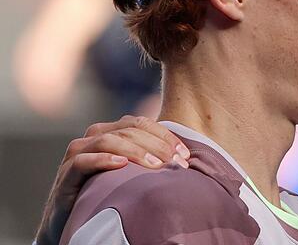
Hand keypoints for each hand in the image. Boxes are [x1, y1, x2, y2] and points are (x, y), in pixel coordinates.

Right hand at [34, 115, 190, 244]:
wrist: (74, 217)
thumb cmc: (110, 191)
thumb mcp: (133, 171)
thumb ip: (151, 158)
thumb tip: (188, 158)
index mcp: (112, 130)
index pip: (142, 123)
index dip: (165, 136)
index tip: (185, 155)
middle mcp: (93, 136)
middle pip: (129, 130)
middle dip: (156, 145)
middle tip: (176, 163)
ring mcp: (78, 153)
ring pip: (108, 140)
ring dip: (135, 152)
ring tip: (156, 166)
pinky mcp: (66, 174)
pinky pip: (83, 161)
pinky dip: (104, 160)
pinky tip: (122, 166)